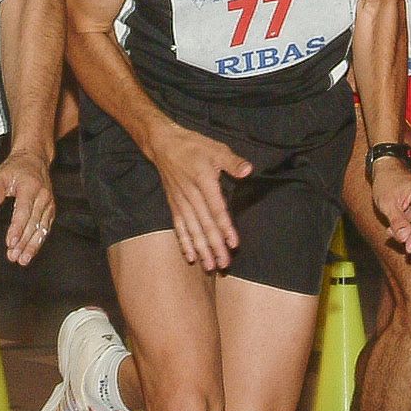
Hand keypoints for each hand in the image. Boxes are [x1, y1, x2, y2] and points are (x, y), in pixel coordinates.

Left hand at [0, 150, 56, 266]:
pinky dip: (39, 240)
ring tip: (22, 259)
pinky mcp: (51, 209)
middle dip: (23, 243)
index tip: (10, 242)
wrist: (34, 159)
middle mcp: (43, 197)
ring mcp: (49, 204)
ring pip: (41, 228)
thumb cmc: (16, 168)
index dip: (17, 229)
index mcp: (30, 188)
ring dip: (32, 245)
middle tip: (14, 256)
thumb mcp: (0, 174)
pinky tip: (31, 250)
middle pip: (33, 224)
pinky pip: (46, 227)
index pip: (23, 212)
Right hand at [147, 121, 251, 271]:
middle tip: (224, 264)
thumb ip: (232, 162)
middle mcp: (191, 196)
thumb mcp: (216, 148)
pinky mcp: (174, 205)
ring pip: (192, 230)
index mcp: (204, 182)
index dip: (225, 227)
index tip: (233, 243)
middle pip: (205, 225)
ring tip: (209, 266)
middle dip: (214, 246)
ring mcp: (181, 202)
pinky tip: (190, 257)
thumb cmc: (194, 146)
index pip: (217, 209)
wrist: (163, 144)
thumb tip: (247, 170)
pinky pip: (179, 227)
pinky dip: (184, 242)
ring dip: (201, 249)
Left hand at [367, 152, 410, 258]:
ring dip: (407, 231)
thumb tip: (405, 239)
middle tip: (390, 233)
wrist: (387, 170)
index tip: (408, 250)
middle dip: (408, 234)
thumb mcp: (387, 204)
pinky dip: (407, 226)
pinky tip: (394, 225)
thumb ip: (397, 222)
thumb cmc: (386, 183)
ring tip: (390, 228)